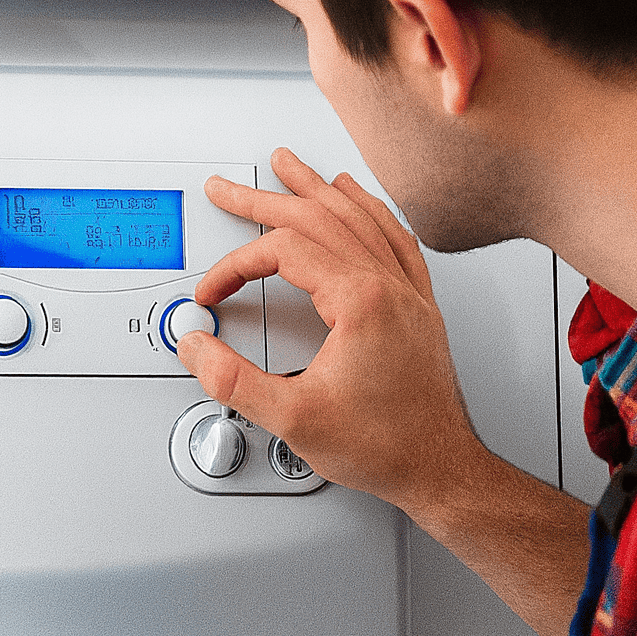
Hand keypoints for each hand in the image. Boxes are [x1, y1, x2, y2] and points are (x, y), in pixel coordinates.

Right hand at [177, 147, 478, 524]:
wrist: (439, 467)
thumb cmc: (385, 446)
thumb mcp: (293, 419)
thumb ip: (233, 381)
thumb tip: (197, 348)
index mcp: (361, 301)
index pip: (283, 253)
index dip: (236, 266)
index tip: (213, 293)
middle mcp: (388, 286)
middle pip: (318, 218)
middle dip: (264, 200)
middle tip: (229, 188)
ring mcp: (406, 292)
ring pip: (358, 217)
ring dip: (315, 189)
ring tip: (289, 168)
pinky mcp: (416, 305)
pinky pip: (393, 236)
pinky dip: (367, 208)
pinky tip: (357, 198)